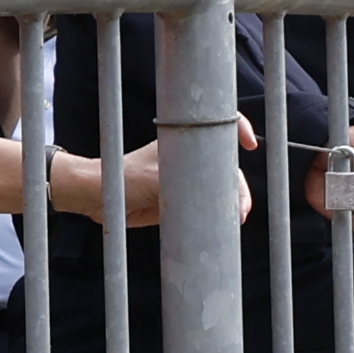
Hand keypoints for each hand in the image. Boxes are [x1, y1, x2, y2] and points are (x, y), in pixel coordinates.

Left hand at [51, 113, 252, 228]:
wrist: (103, 199)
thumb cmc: (125, 179)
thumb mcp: (159, 178)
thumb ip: (185, 185)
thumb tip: (216, 199)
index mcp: (184, 140)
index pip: (219, 127)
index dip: (240, 129)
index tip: (250, 145)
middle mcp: (189, 158)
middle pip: (226, 167)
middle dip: (238, 186)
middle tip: (241, 208)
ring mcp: (186, 180)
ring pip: (219, 188)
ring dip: (232, 203)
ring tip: (236, 219)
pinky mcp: (180, 201)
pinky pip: (206, 206)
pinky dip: (219, 214)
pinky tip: (227, 225)